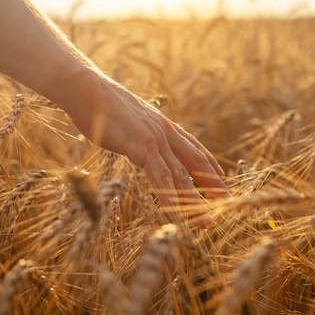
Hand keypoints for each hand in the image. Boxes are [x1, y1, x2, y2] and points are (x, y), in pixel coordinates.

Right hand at [60, 69, 230, 226]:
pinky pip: (159, 178)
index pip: (192, 146)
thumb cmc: (99, 103)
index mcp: (162, 124)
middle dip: (212, 184)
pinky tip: (174, 218)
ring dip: (194, 202)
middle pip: (196, 162)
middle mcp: (164, 132)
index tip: (221, 176)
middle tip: (227, 202)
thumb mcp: (127, 117)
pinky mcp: (141, 147)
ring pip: (181, 176)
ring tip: (206, 223)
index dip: (208, 162)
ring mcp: (154, 140)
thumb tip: (135, 136)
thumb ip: (138, 130)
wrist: (88, 90)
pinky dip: (169, 200)